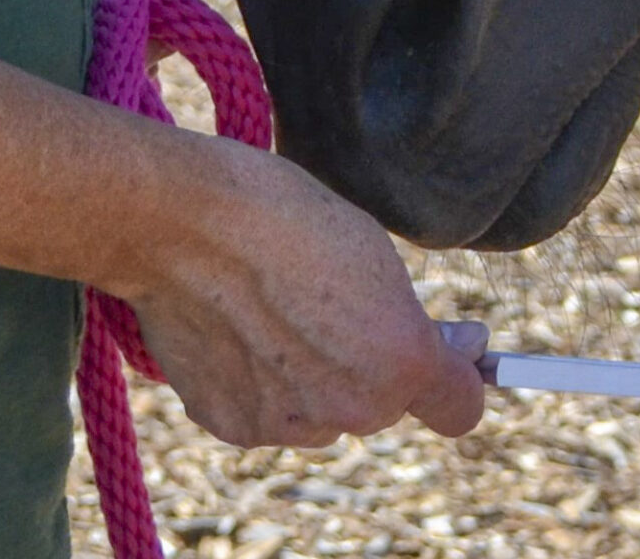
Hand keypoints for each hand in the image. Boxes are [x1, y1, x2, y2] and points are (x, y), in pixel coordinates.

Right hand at [118, 138, 487, 447]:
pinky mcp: (233, 426)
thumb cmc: (280, 213)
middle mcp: (351, 409)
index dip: (454, 372)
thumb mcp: (371, 246)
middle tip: (330, 298)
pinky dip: (259, 380)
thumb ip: (410, 314)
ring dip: (312, 376)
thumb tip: (456, 348)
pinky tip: (236, 324)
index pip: (460, 408)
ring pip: (322, 411)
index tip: (444, 344)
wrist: (178, 221)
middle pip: (381, 403)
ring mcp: (288, 426)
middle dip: (368, 362)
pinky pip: (268, 411)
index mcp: (399, 362)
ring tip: (271, 304)